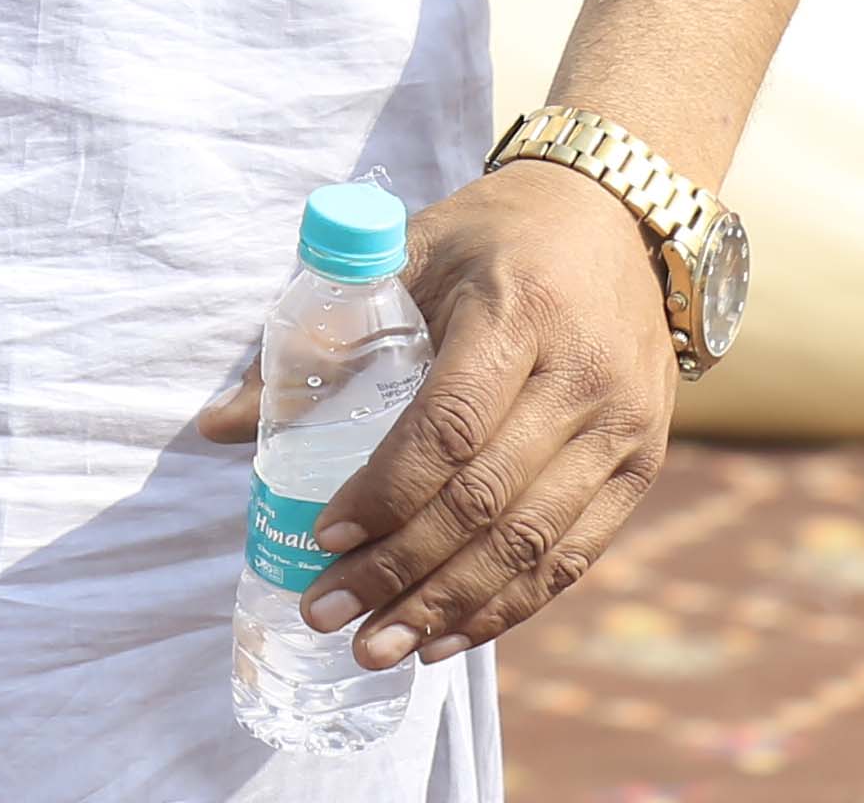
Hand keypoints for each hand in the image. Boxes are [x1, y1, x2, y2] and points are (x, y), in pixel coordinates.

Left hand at [283, 161, 678, 670]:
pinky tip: (453, 636)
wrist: (619, 216)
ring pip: (532, 541)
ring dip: (450, 607)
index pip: (447, 426)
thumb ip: (319, 336)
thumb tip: (221, 426)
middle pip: (486, 499)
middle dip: (401, 570)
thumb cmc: (491, 235)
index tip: (322, 535)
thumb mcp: (402, 254)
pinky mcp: (642, 463)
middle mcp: (579, 378)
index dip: (384, 491)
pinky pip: (575, 553)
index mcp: (514, 313)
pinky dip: (512, 603)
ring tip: (380, 647)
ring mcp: (622, 427)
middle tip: (330, 614)